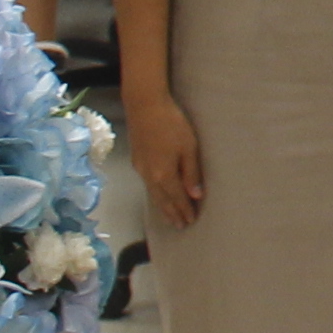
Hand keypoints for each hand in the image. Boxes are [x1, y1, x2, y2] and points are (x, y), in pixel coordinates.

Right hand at [125, 87, 204, 228]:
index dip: (184, 210)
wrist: (144, 106)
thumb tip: (195, 196)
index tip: (191, 221)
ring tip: (170, 218)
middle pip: (162, 200)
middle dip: (172, 214)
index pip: (176, 198)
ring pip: (153, 194)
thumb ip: (191, 173)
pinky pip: (147, 185)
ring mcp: (140, 169)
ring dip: (163, 207)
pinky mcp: (136, 160)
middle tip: (181, 226)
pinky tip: (158, 196)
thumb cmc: (172, 124)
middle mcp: (149, 176)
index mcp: (164, 175)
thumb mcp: (189, 147)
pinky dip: (155, 195)